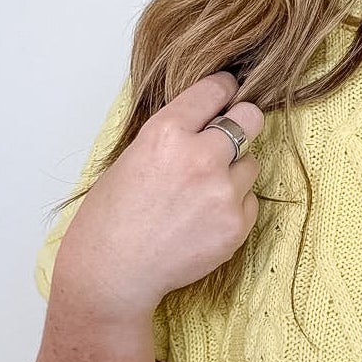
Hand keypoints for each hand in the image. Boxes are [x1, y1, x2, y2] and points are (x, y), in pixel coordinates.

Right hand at [56, 71, 265, 317]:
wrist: (113, 272)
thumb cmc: (111, 218)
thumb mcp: (133, 156)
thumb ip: (174, 137)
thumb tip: (207, 122)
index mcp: (166, 132)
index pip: (214, 90)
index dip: (223, 89)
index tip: (228, 90)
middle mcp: (200, 157)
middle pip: (250, 118)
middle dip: (243, 122)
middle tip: (232, 133)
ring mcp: (223, 192)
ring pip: (251, 164)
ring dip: (233, 172)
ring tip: (200, 194)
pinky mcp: (236, 224)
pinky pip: (249, 201)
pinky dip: (233, 206)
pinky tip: (203, 219)